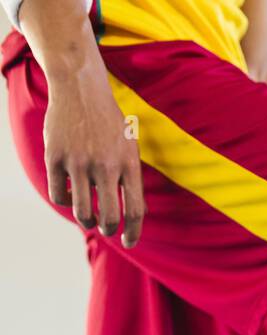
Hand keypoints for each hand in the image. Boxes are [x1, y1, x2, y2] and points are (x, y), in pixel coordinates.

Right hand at [44, 53, 144, 246]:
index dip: (133, 233)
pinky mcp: (55, 156)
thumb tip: (138, 213)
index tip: (129, 242)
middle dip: (107, 230)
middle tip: (105, 228)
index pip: (134, 211)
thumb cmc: (109, 121)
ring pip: (81, 212)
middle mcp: (105, 164)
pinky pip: (58, 195)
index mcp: (128, 163)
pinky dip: (65, 201)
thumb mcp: (129, 146)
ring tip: (88, 217)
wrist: (80, 86)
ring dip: (86, 220)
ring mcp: (79, 161)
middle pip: (108, 218)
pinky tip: (69, 194)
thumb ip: (133, 179)